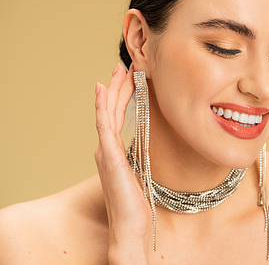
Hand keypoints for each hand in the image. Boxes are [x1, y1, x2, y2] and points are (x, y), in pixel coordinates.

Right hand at [94, 63, 150, 264]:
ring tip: (119, 69)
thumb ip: (137, 157)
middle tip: (126, 64)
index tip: (132, 77)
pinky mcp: (108, 155)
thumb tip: (143, 146)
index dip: (123, 95)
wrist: (131, 226)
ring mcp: (105, 151)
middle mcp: (106, 148)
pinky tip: (103, 89)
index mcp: (114, 151)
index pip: (118, 115)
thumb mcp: (140, 173)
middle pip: (112, 109)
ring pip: (108, 112)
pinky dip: (103, 105)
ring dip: (114, 89)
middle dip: (119, 85)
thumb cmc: (136, 203)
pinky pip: (104, 124)